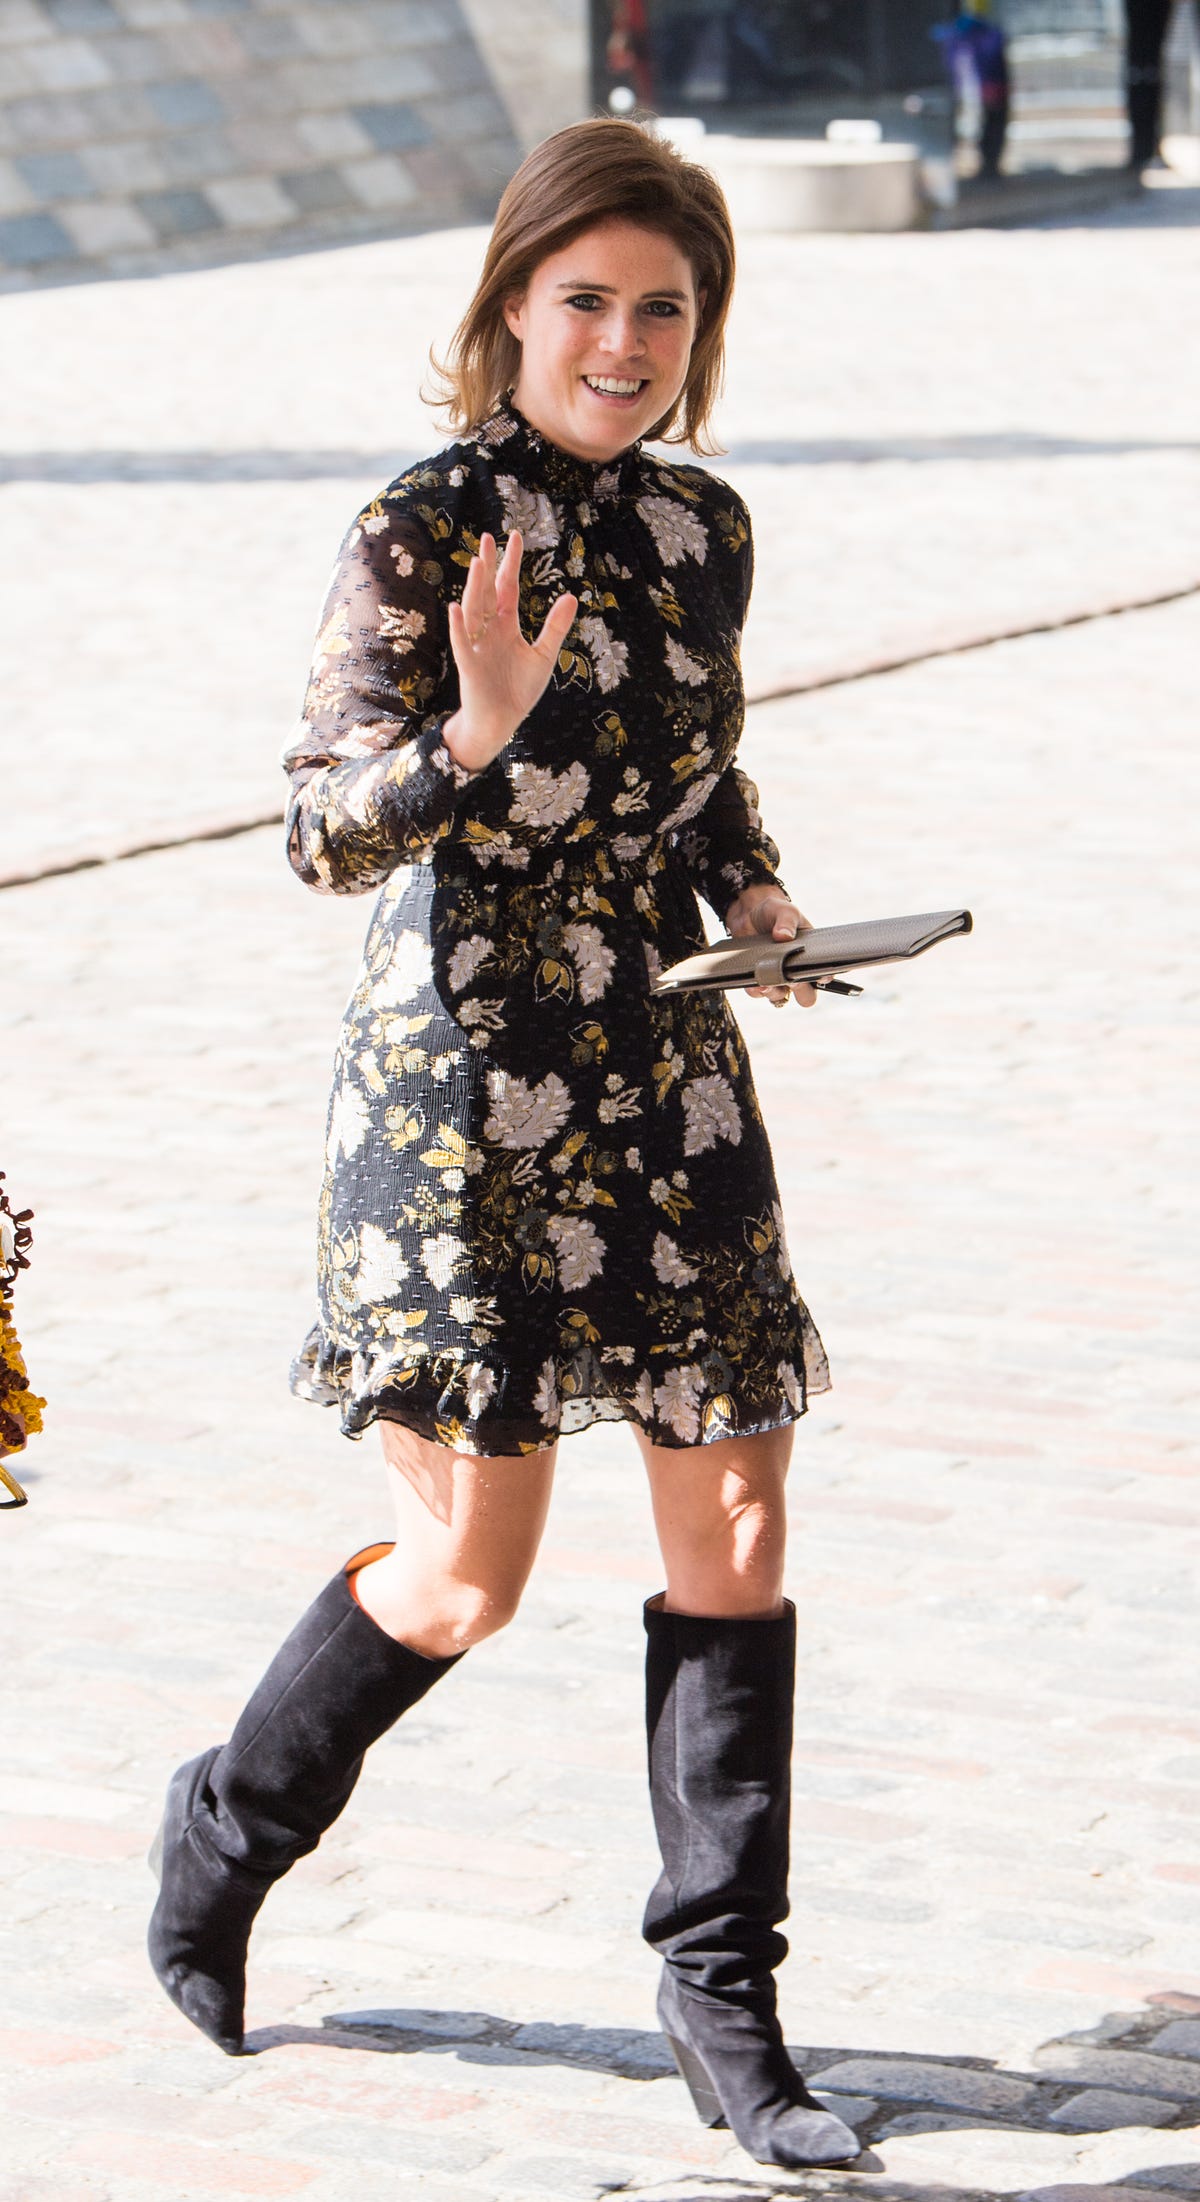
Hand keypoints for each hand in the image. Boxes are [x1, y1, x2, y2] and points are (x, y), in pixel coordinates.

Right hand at [443, 530, 577, 772]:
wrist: (502, 720)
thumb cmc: (519, 689)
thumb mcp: (543, 655)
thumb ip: (555, 627)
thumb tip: (571, 595)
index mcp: (506, 625)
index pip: (507, 587)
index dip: (511, 563)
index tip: (515, 536)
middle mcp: (489, 630)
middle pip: (487, 591)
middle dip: (488, 566)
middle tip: (488, 538)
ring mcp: (477, 645)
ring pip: (474, 610)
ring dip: (474, 587)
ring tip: (477, 562)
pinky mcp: (469, 665)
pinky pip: (462, 643)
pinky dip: (459, 627)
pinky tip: (456, 608)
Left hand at [725, 886, 816, 1007]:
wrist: (748, 913)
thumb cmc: (774, 912)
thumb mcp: (784, 910)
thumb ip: (786, 920)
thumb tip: (784, 936)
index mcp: (811, 956)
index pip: (825, 975)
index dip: (825, 979)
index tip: (820, 976)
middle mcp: (796, 971)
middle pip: (806, 995)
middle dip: (801, 991)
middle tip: (793, 979)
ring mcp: (776, 978)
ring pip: (781, 996)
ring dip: (775, 991)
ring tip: (768, 982)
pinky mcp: (757, 979)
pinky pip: (759, 993)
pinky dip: (757, 990)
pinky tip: (755, 983)